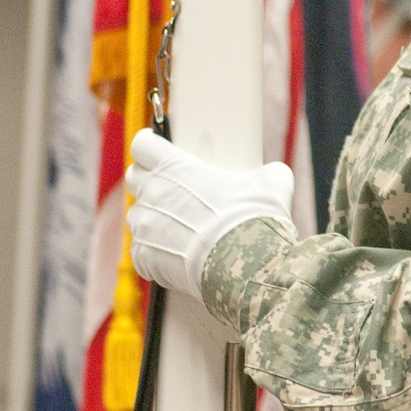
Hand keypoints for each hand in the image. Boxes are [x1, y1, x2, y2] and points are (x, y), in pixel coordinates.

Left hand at [126, 129, 295, 300]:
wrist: (247, 267)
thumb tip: (275, 173)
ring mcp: (146, 227)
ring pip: (137, 214)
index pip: (143, 145)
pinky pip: (140, 249)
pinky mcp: (145, 258)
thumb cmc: (256, 220)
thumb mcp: (272, 184)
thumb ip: (267, 173)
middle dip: (148, 177)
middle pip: (134, 177)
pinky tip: (175, 252)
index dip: (149, 144)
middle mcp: (153, 193)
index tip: (157, 145)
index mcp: (175, 167)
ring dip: (151, 215)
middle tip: (169, 184)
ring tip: (175, 223)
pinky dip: (154, 250)